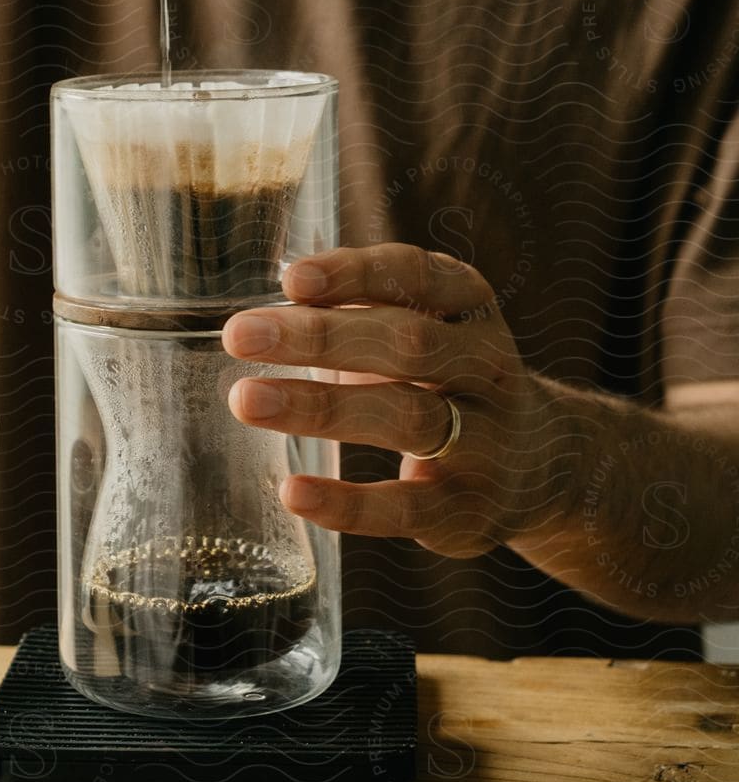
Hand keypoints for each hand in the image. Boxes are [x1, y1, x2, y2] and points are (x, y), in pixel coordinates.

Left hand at [222, 244, 570, 557]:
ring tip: (245, 399)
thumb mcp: (420, 328)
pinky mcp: (466, 508)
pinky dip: (347, 502)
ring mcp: (484, 440)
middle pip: (406, 344)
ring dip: (319, 407)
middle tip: (239, 335)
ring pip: (406, 417)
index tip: (292, 279)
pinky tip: (293, 492)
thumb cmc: (444, 378)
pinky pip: (406, 505)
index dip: (355, 274)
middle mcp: (487, 366)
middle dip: (319, 337)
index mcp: (470, 307)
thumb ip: (356, 313)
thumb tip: (264, 315)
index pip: (417, 276)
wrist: (542, 464)